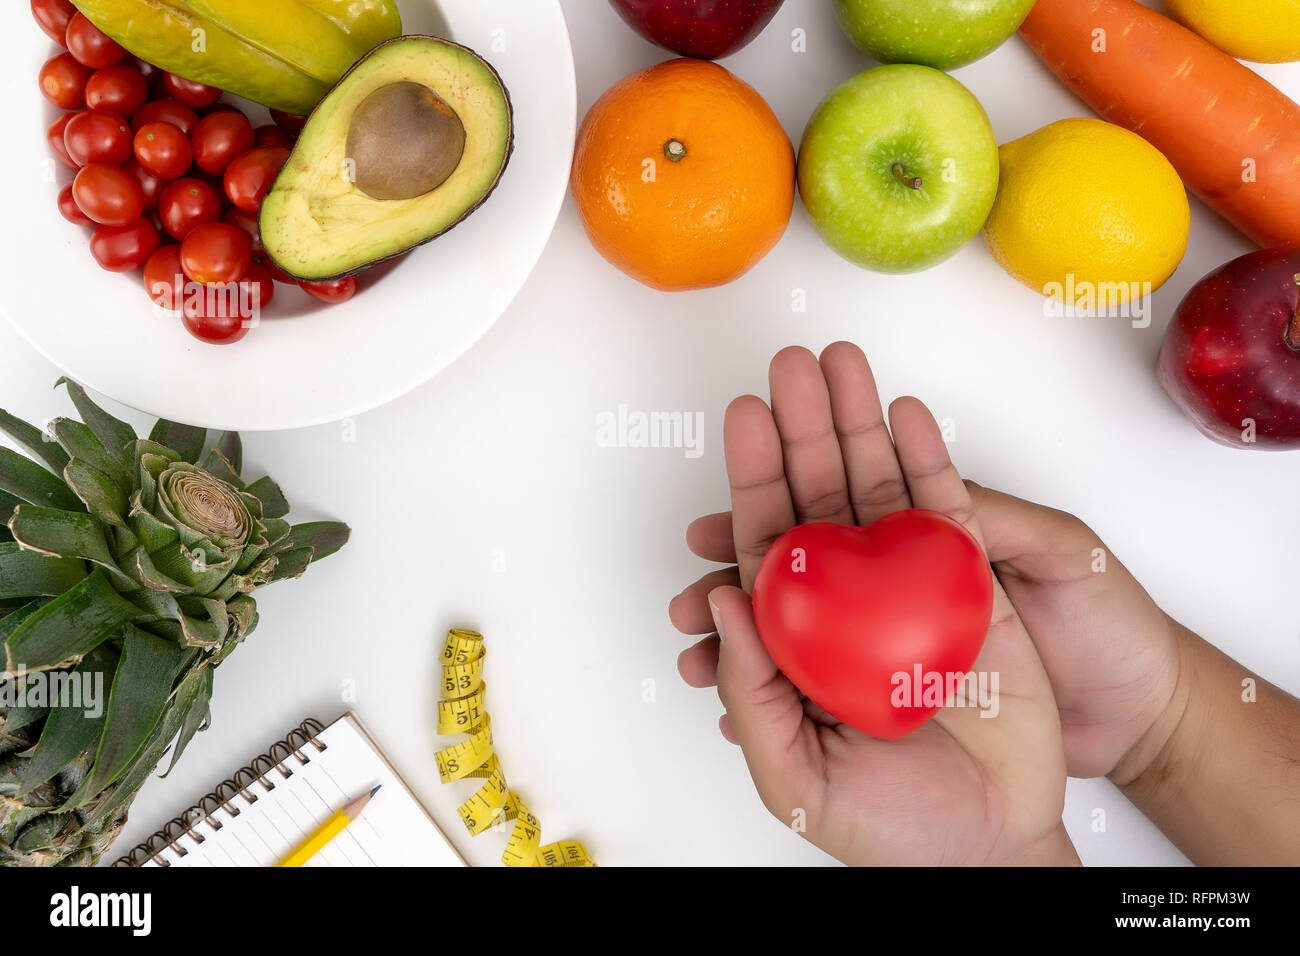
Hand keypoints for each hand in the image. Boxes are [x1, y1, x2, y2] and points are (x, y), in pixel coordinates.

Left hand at [669, 343, 1076, 864]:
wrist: (990, 847)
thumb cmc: (889, 826)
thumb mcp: (794, 774)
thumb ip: (753, 689)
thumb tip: (725, 600)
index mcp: (800, 636)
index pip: (769, 542)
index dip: (755, 478)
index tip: (744, 418)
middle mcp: (850, 599)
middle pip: (821, 496)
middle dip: (803, 428)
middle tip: (789, 366)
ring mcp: (911, 587)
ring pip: (879, 490)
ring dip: (859, 424)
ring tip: (841, 364)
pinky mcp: (971, 589)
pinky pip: (947, 513)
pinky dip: (928, 461)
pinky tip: (904, 414)